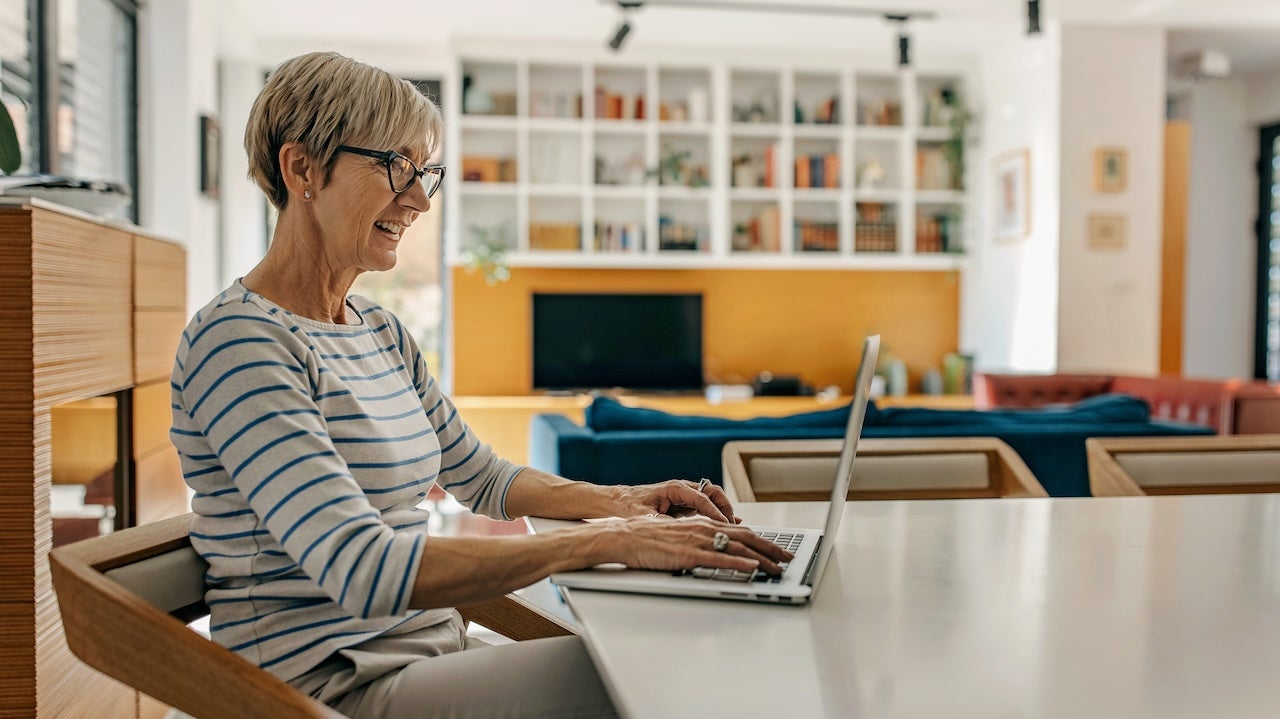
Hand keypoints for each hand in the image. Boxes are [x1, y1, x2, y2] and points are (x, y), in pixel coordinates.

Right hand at [591, 516, 791, 574]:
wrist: (624, 536)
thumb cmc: (647, 539)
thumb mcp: (678, 536)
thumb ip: (698, 542)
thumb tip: (715, 551)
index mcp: (702, 524)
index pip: (740, 531)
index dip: (762, 540)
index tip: (778, 549)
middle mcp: (703, 528)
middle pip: (745, 537)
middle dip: (770, 548)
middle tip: (788, 558)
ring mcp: (696, 541)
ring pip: (737, 547)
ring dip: (761, 558)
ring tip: (778, 567)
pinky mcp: (687, 554)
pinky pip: (718, 559)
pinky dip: (738, 563)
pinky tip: (751, 568)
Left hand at [613, 479, 741, 523]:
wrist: (613, 502)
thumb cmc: (625, 506)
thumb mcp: (643, 516)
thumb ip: (663, 522)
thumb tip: (679, 531)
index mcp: (673, 488)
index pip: (702, 498)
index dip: (714, 512)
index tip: (724, 524)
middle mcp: (681, 489)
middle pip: (712, 492)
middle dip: (725, 507)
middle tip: (732, 524)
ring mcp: (682, 496)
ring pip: (710, 499)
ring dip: (722, 510)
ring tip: (733, 525)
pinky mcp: (681, 505)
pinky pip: (703, 508)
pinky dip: (714, 515)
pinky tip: (724, 526)